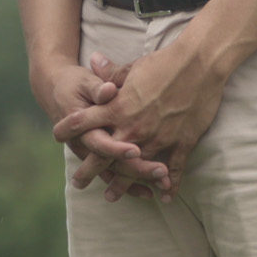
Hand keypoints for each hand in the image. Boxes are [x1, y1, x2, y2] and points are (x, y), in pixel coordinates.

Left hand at [51, 39, 230, 199]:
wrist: (199, 64)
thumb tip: (93, 59)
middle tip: (78, 183)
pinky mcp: (181, 143)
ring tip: (111, 196)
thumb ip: (111, 74)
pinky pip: (173, 169)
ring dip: (122, 185)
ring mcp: (157, 138)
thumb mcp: (132, 67)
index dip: (67, 129)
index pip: (83, 122)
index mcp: (118, 108)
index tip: (56, 136)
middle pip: (103, 155)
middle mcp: (133, 128)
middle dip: (89, 171)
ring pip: (134, 169)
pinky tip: (164, 196)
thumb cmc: (164, 63)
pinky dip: (168, 185)